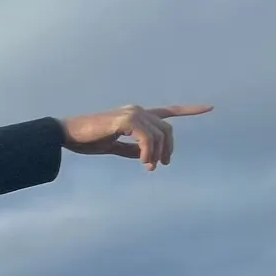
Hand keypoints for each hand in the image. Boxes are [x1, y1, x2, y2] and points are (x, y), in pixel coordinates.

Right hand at [59, 104, 211, 169]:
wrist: (66, 133)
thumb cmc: (85, 139)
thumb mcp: (112, 146)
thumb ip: (130, 149)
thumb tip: (146, 157)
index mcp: (135, 115)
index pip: (167, 111)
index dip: (189, 110)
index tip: (209, 107)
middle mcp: (137, 110)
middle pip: (166, 129)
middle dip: (168, 148)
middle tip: (161, 165)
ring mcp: (132, 114)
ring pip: (158, 135)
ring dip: (156, 154)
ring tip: (149, 167)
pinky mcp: (126, 120)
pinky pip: (147, 139)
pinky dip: (148, 152)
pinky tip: (143, 163)